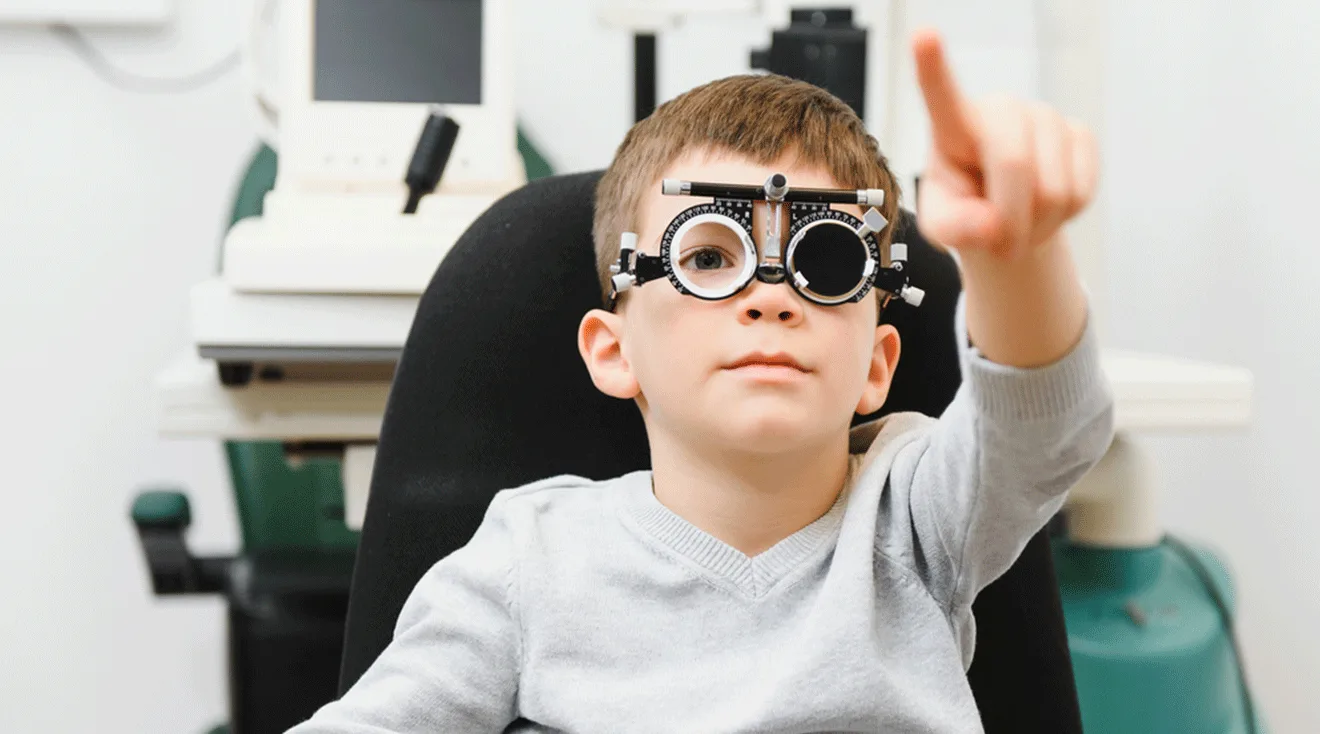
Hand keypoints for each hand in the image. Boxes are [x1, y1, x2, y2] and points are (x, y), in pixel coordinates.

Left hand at [912, 29, 1098, 259]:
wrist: (1005, 218)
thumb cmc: (964, 212)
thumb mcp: (942, 228)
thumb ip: (955, 229)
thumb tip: (993, 226)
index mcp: (953, 126)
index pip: (941, 95)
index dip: (933, 67)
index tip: (922, 35)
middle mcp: (1000, 110)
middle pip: (1015, 165)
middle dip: (1012, 219)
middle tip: (1001, 245)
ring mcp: (1044, 117)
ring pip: (1054, 189)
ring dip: (1038, 224)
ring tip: (1019, 221)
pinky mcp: (1080, 135)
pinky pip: (1081, 191)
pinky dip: (1063, 218)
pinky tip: (1044, 208)